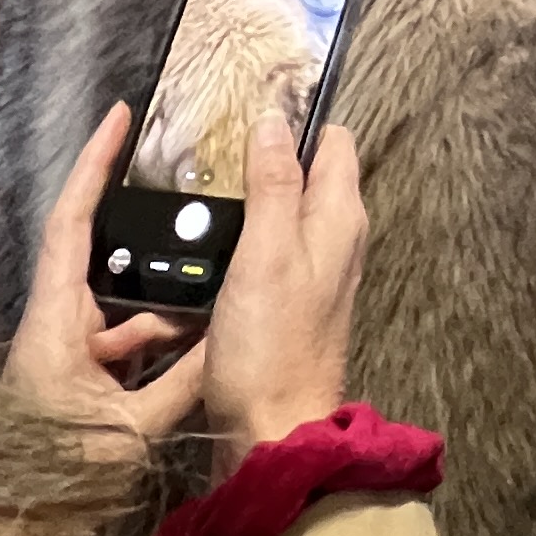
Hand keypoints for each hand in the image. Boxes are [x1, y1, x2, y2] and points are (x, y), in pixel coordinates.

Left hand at [5, 103, 208, 459]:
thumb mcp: (128, 431)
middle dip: (155, 243)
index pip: (72, 224)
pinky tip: (198, 357)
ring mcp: (64, 354)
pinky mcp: (75, 380)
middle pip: (108, 261)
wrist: (4, 534)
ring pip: (125, 310)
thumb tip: (231, 344)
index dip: (94, 166)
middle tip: (197, 205)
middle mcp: (56, 327)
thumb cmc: (50, 480)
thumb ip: (182, 383)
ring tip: (219, 309)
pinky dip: (159, 347)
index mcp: (55, 325)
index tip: (119, 118)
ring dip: (167, 314)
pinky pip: (124, 345)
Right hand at [205, 112, 372, 455]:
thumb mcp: (266, 253)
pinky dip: (237, 241)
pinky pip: (263, 252)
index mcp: (339, 218)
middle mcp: (335, 240)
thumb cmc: (271, 346)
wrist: (270, 431)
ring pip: (280, 213)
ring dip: (245, 201)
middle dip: (263, 156)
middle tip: (210, 146)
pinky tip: (202, 244)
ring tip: (197, 189)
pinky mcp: (286, 303)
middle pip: (304, 174)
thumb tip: (274, 121)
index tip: (249, 104)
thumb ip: (273, 185)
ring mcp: (312, 273)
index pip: (332, 141)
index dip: (297, 118)